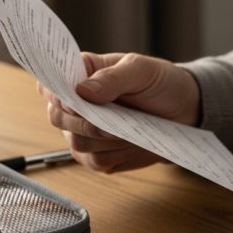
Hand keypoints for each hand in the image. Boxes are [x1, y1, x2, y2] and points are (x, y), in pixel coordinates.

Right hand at [38, 52, 200, 172]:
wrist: (183, 111)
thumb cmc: (160, 83)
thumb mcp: (142, 71)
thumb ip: (113, 78)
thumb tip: (82, 90)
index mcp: (81, 75)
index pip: (49, 84)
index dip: (56, 93)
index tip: (77, 98)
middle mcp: (76, 104)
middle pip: (57, 117)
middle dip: (85, 121)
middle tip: (113, 120)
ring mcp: (85, 131)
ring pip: (76, 143)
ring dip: (104, 139)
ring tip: (130, 128)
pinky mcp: (98, 154)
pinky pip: (93, 162)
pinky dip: (114, 155)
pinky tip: (130, 142)